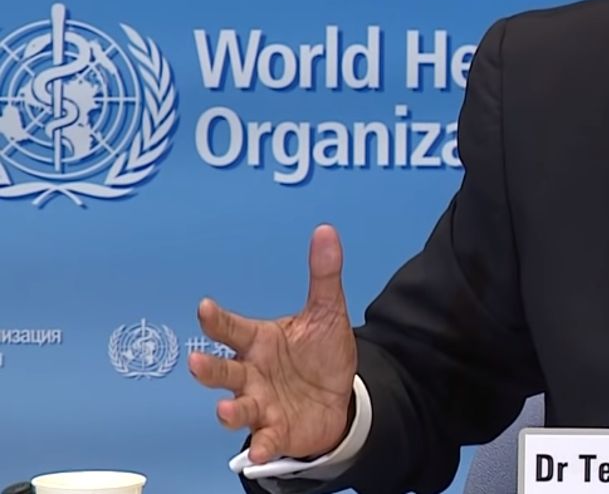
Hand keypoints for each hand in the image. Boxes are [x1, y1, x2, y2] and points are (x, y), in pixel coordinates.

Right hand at [189, 224, 358, 463]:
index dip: (217, 320)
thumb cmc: (320, 353)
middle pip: (223, 370)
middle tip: (196, 361)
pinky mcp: (276, 430)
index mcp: (258, 341)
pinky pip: (265, 439)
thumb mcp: (327, 311)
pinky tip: (260, 451)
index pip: (232, 329)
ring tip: (226, 411)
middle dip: (208, 368)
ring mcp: (260, 403)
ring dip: (230, 411)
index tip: (204, 307)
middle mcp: (251, 373)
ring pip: (237, 408)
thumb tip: (325, 230)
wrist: (339, 396)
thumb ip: (324, 274)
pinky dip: (261, 445)